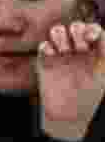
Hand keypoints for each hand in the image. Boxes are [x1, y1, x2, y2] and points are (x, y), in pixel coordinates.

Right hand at [37, 21, 104, 140]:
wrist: (68, 115)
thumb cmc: (89, 99)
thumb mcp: (103, 78)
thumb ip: (104, 57)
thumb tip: (102, 37)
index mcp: (95, 53)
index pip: (94, 30)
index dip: (92, 29)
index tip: (90, 37)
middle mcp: (78, 51)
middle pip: (75, 26)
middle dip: (76, 33)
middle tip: (79, 48)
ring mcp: (61, 55)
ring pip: (58, 31)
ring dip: (61, 37)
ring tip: (64, 51)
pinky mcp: (46, 61)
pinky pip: (44, 45)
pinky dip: (47, 47)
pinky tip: (52, 56)